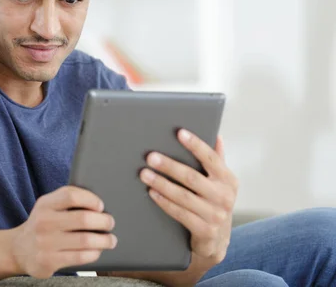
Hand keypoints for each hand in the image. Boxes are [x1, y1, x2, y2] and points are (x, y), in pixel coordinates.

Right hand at [10, 185, 116, 277]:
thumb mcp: (47, 207)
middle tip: (110, 223)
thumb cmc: (43, 225)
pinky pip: (80, 257)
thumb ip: (67, 201)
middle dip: (103, 221)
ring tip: (110, 240)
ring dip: (104, 240)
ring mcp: (45, 243)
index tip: (100, 206)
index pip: (71, 195)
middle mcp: (43, 222)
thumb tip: (100, 204)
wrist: (19, 250)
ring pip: (85, 240)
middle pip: (83, 219)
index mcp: (44, 204)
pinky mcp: (48, 261)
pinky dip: (94, 253)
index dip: (90, 199)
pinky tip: (97, 251)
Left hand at [139, 130, 237, 271]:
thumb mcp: (220, 183)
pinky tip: (152, 193)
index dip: (196, 145)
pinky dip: (164, 202)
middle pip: (192, 177)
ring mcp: (216, 215)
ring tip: (144, 174)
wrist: (218, 241)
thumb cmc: (214, 203)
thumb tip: (216, 135)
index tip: (179, 133)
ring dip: (162, 184)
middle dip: (169, 166)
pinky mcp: (205, 230)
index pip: (211, 159)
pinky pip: (180, 213)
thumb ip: (217, 160)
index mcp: (228, 180)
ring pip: (183, 196)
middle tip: (150, 157)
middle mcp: (225, 196)